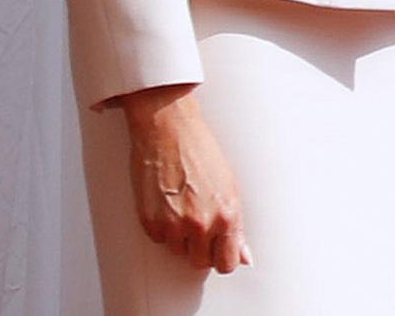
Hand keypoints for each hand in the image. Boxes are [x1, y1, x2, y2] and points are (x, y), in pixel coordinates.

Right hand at [116, 84, 250, 274]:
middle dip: (201, 249)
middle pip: (202, 262)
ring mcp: (174, 225)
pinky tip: (167, 204)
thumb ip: (235, 226)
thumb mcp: (230, 186)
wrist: (169, 132)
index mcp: (228, 215)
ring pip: (179, 252)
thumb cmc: (201, 153)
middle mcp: (202, 224)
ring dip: (180, 237)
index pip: (228, 263)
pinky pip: (158, 240)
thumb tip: (244, 255)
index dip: (223, 258)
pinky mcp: (150, 222)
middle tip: (199, 225)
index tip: (219, 251)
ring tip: (182, 207)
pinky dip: (161, 228)